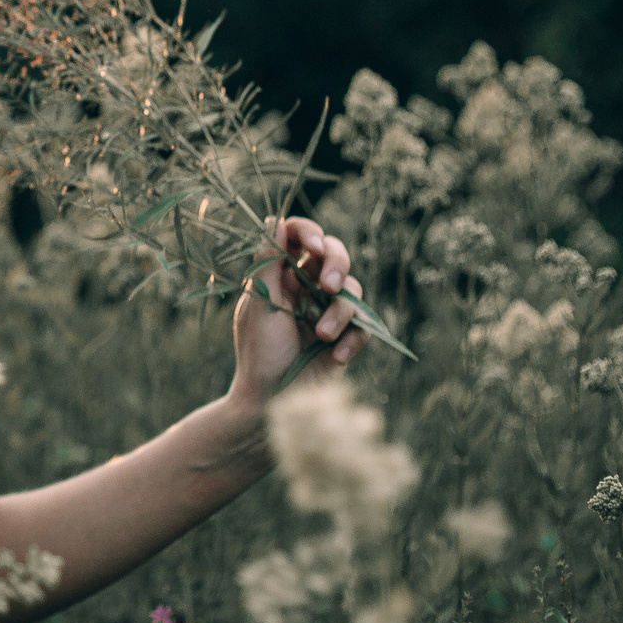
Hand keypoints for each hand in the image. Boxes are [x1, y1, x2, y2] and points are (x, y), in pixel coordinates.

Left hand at [229, 215, 367, 412]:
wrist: (272, 401)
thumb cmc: (259, 352)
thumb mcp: (259, 303)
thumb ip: (268, 262)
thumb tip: (275, 221)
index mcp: (280, 275)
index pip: (298, 237)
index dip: (308, 232)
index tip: (310, 244)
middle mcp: (306, 288)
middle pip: (334, 254)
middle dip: (337, 264)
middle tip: (328, 285)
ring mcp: (328, 311)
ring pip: (351, 289)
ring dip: (339, 312)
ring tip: (321, 335)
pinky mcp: (346, 336)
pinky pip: (363, 325)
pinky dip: (352, 338)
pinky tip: (335, 356)